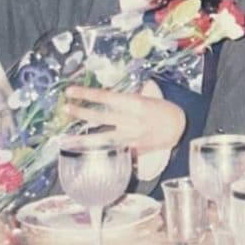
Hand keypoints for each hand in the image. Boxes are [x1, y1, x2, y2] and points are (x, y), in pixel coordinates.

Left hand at [63, 83, 185, 151]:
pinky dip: (99, 151)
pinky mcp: (133, 149)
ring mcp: (131, 136)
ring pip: (103, 138)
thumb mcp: (146, 98)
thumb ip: (126, 99)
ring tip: (66, 139)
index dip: (87, 94)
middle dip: (81, 112)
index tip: (71, 91)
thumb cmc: (162, 109)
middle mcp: (131, 120)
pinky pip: (113, 150)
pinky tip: (86, 153)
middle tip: (65, 108)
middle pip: (101, 116)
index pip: (106, 97)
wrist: (180, 126)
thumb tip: (106, 96)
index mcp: (135, 104)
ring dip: (83, 138)